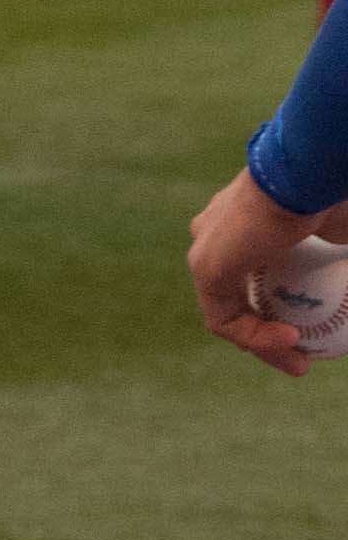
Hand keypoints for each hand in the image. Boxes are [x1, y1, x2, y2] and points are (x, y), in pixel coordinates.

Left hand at [185, 167, 338, 376]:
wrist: (303, 176)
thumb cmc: (329, 194)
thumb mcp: (343, 231)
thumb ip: (340, 256)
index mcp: (242, 223)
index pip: (249, 275)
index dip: (276, 308)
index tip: (309, 332)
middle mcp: (215, 235)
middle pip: (236, 298)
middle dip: (268, 335)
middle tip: (304, 357)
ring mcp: (205, 251)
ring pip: (229, 314)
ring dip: (265, 344)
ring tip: (301, 363)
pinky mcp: (205, 268)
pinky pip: (226, 320)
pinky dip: (258, 336)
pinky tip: (291, 340)